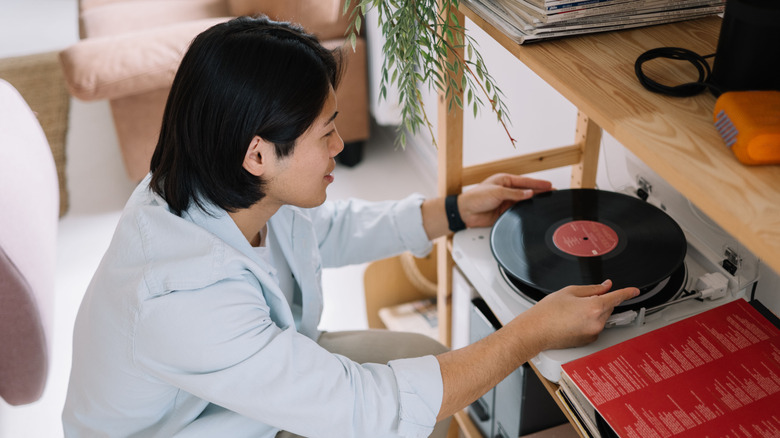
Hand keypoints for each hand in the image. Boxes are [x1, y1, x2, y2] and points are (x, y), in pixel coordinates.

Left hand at [458, 173, 552, 228]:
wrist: (465, 212)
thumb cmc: (476, 197)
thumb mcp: (497, 192)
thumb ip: (514, 194)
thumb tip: (529, 193)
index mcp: (505, 181)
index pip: (525, 182)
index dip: (538, 184)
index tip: (549, 185)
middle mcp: (507, 191)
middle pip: (527, 192)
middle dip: (539, 193)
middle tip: (553, 194)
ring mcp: (506, 202)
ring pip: (524, 202)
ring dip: (534, 203)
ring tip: (547, 203)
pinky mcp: (504, 213)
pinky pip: (518, 212)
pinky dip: (526, 212)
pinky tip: (533, 213)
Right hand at [521, 280, 639, 350]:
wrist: (535, 332)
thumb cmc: (547, 313)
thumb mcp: (569, 292)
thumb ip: (591, 288)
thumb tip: (605, 287)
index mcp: (594, 307)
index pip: (617, 297)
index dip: (627, 292)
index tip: (634, 291)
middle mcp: (597, 322)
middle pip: (608, 307)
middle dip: (599, 301)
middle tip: (579, 300)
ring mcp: (594, 333)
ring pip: (601, 317)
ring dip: (593, 312)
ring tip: (571, 312)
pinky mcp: (588, 340)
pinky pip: (594, 327)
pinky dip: (588, 322)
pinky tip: (571, 321)